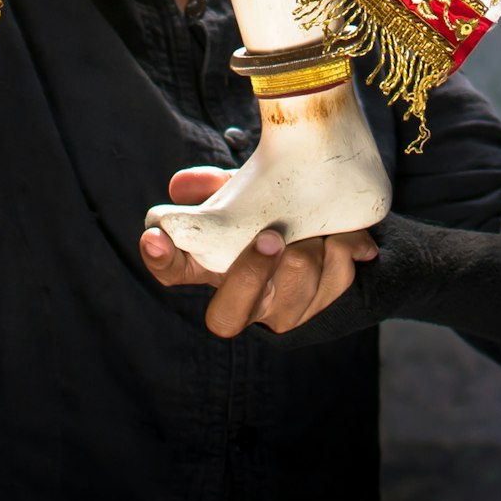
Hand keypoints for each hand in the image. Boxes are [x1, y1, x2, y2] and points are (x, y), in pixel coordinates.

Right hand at [138, 169, 378, 337]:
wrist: (335, 229)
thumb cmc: (275, 211)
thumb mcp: (247, 194)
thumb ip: (219, 187)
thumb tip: (183, 185)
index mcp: (212, 268)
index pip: (172, 272)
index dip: (160, 260)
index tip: (154, 237)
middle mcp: (243, 299)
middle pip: (227, 316)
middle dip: (250, 275)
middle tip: (271, 237)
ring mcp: (283, 310)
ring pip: (293, 295)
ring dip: (309, 253)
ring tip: (317, 226)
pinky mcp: (322, 307)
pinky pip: (335, 283)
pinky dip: (342, 251)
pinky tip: (346, 235)